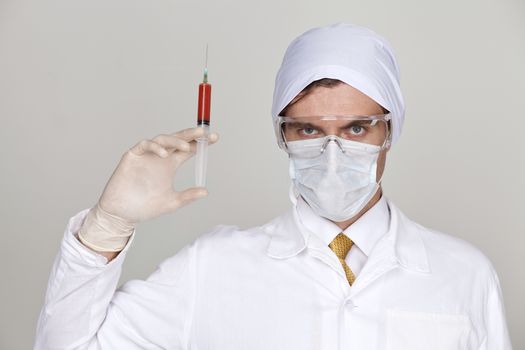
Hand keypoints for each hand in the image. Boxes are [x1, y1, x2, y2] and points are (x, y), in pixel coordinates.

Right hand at [98, 127, 218, 222]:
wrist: (123, 214)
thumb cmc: (145, 207)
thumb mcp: (172, 202)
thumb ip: (187, 196)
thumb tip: (205, 191)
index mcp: (170, 165)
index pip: (188, 149)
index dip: (200, 143)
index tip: (215, 138)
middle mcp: (160, 157)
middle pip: (178, 139)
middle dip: (191, 134)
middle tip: (204, 132)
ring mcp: (146, 155)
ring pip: (163, 139)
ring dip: (175, 140)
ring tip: (186, 147)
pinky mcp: (133, 156)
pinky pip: (145, 145)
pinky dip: (155, 147)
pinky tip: (164, 154)